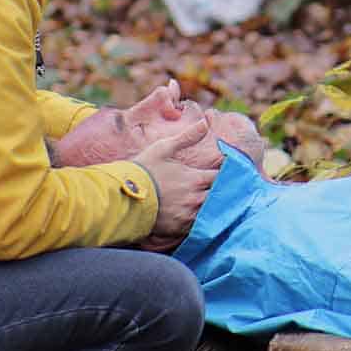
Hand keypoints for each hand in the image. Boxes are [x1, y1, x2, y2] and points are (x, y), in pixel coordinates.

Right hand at [132, 118, 217, 246]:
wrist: (123, 197)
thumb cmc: (143, 170)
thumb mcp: (164, 148)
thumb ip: (188, 137)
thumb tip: (206, 122)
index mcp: (196, 178)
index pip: (222, 175)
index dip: (227, 172)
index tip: (227, 170)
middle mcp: (196, 198)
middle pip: (221, 195)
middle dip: (224, 190)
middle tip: (227, 187)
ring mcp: (189, 215)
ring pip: (212, 211)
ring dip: (215, 206)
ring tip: (218, 202)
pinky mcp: (180, 228)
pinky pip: (200, 226)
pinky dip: (204, 221)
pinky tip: (203, 217)